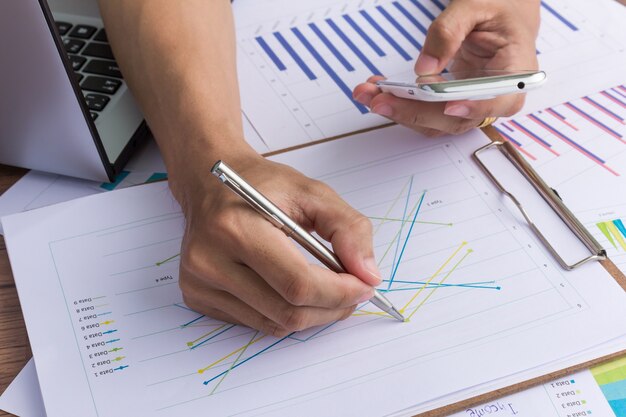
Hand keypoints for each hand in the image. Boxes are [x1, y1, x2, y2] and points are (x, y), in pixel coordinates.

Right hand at [171, 152, 381, 336]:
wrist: (211, 183)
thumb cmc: (263, 185)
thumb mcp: (312, 192)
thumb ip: (348, 229)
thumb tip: (369, 275)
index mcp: (236, 228)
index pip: (298, 284)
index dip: (340, 292)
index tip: (365, 285)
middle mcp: (209, 260)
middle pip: (288, 311)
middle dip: (332, 308)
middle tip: (354, 292)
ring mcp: (199, 283)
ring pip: (274, 324)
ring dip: (313, 315)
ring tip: (330, 292)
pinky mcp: (197, 297)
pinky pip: (256, 323)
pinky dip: (286, 314)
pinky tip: (295, 291)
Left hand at [353, 0, 539, 135]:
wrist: (502, 14)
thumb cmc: (498, 7)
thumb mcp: (475, 5)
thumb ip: (449, 31)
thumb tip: (424, 67)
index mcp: (516, 69)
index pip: (501, 98)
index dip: (475, 107)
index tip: (450, 105)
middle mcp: (497, 95)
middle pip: (457, 118)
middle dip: (414, 111)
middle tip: (379, 99)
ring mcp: (474, 104)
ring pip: (437, 122)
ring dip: (400, 111)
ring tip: (367, 93)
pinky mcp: (454, 104)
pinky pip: (428, 112)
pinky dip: (402, 104)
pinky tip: (378, 90)